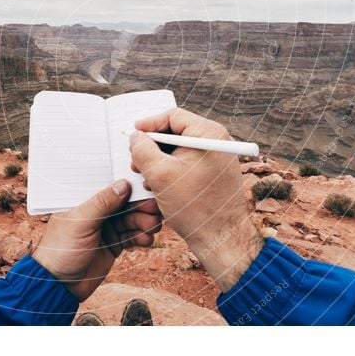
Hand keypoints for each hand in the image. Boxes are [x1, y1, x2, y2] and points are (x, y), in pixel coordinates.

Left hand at [31, 180, 161, 300]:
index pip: (109, 187)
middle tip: (154, 211)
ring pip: (131, 219)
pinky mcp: (113, 244)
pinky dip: (141, 237)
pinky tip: (147, 240)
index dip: (128, 186)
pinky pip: (132, 236)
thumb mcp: (80, 223)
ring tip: (152, 228)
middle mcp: (96, 211)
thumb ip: (102, 203)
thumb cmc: (61, 250)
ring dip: (144, 222)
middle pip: (124, 203)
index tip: (145, 188)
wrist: (59, 285)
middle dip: (141, 206)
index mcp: (83, 200)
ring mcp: (106, 228)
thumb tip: (123, 184)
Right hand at [130, 108, 263, 291]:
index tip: (133, 134)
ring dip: (159, 161)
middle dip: (152, 146)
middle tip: (135, 160)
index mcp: (208, 134)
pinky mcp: (213, 173)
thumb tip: (136, 137)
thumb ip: (143, 150)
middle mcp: (216, 141)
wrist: (221, 239)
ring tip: (145, 178)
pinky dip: (170, 171)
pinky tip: (158, 187)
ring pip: (179, 149)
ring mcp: (216, 158)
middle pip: (176, 132)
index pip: (173, 116)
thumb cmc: (195, 207)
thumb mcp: (159, 174)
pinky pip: (187, 163)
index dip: (149, 124)